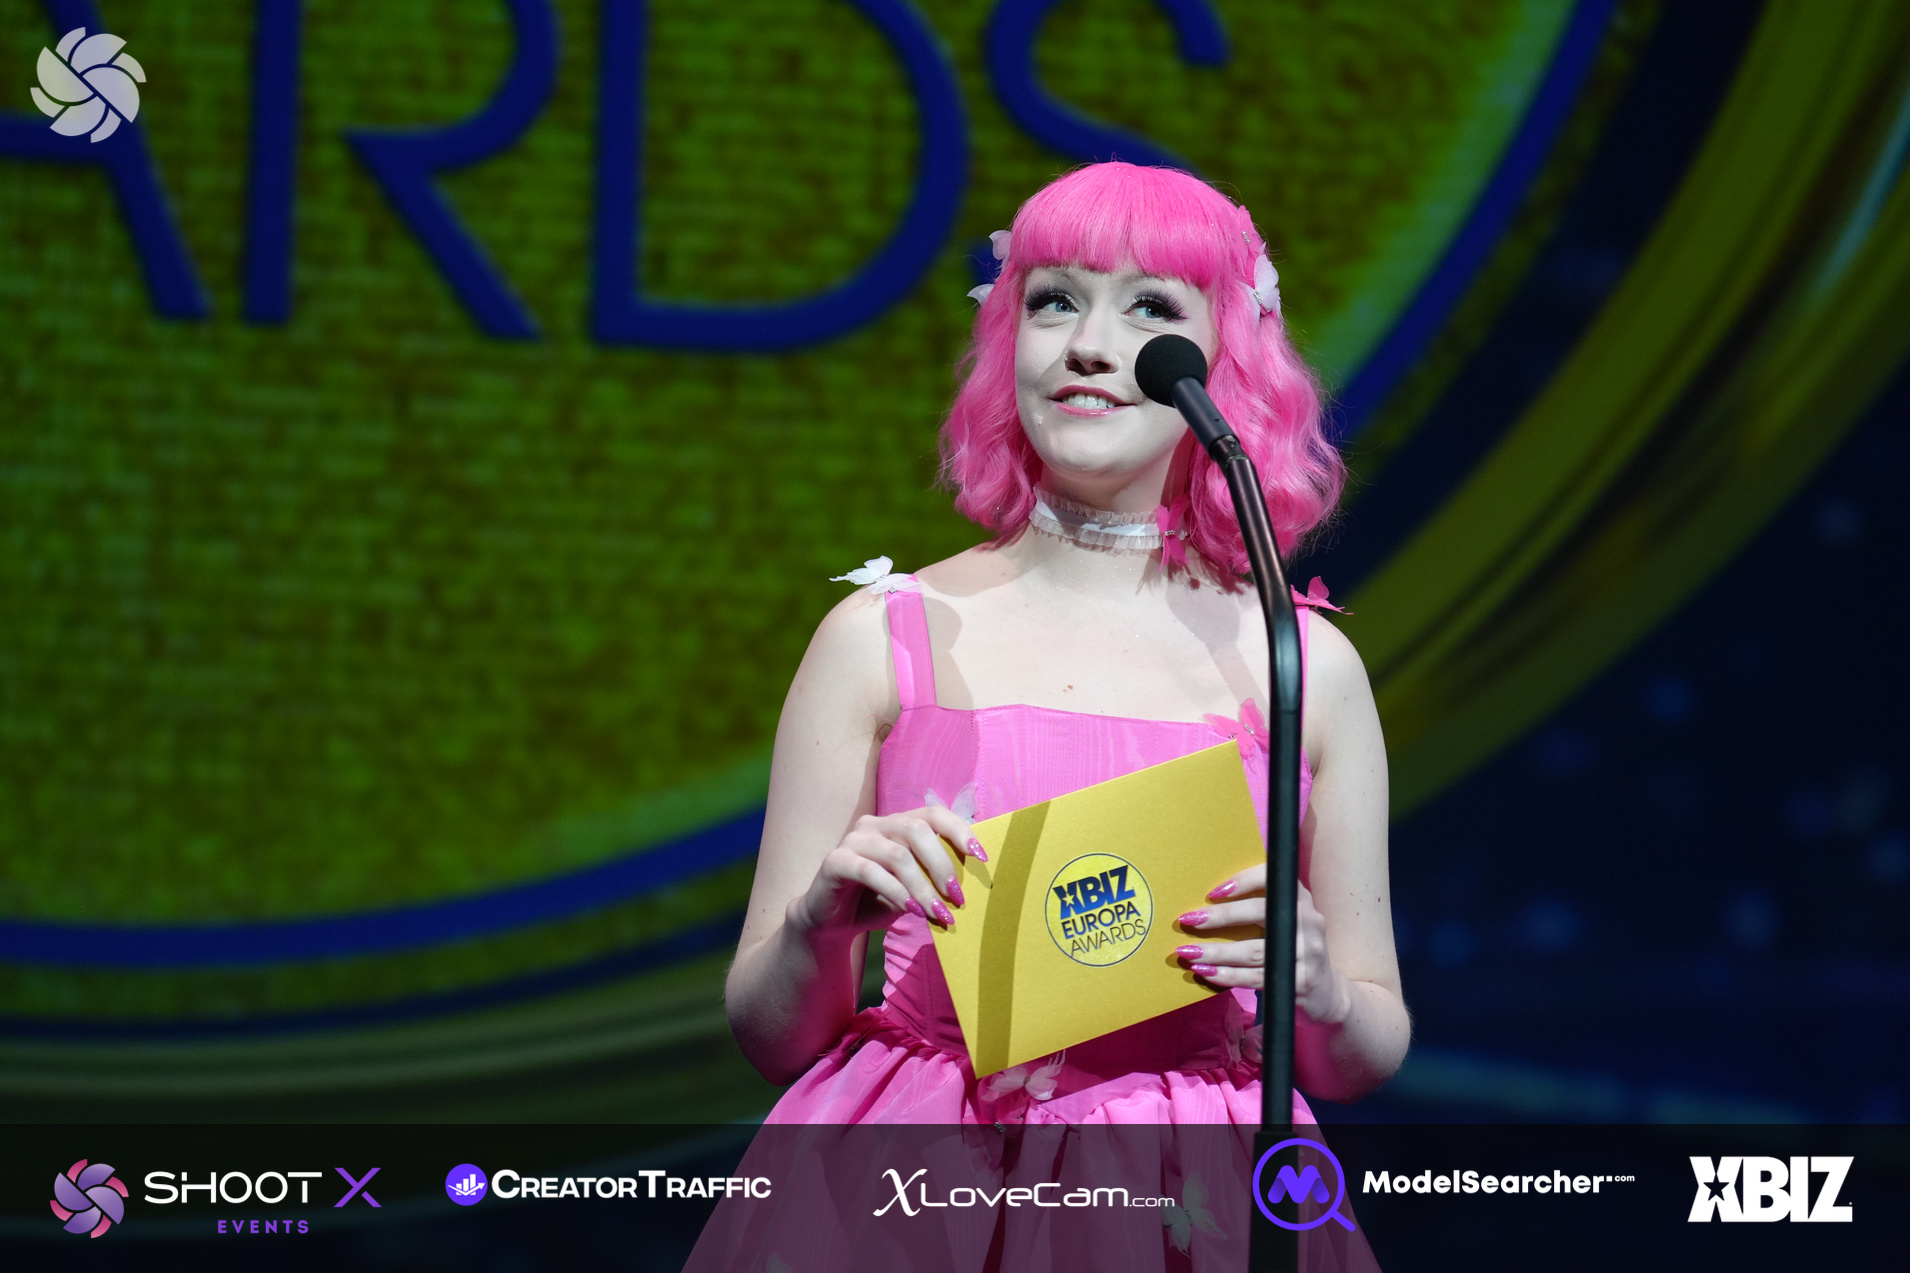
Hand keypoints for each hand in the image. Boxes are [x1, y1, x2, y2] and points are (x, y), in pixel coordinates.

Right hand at [786, 803, 983, 939]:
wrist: (832, 922)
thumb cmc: (877, 902)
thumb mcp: (913, 889)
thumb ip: (933, 879)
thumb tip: (970, 886)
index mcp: (897, 824)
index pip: (933, 814)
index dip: (959, 830)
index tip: (981, 856)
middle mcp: (875, 825)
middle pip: (917, 829)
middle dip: (943, 865)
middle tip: (957, 897)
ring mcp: (853, 840)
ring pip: (897, 855)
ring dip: (923, 887)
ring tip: (938, 913)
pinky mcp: (835, 861)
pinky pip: (871, 872)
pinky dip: (896, 892)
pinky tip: (910, 910)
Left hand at [1173, 867, 1351, 1024]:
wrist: (1327, 992)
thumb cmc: (1292, 948)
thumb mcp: (1286, 921)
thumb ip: (1260, 907)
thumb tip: (1207, 901)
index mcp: (1300, 900)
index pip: (1272, 880)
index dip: (1244, 881)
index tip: (1214, 891)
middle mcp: (1308, 922)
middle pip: (1260, 914)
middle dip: (1220, 917)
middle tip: (1188, 920)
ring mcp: (1307, 954)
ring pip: (1253, 951)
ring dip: (1216, 952)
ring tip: (1188, 952)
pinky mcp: (1300, 982)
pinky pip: (1255, 978)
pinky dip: (1227, 975)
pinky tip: (1206, 972)